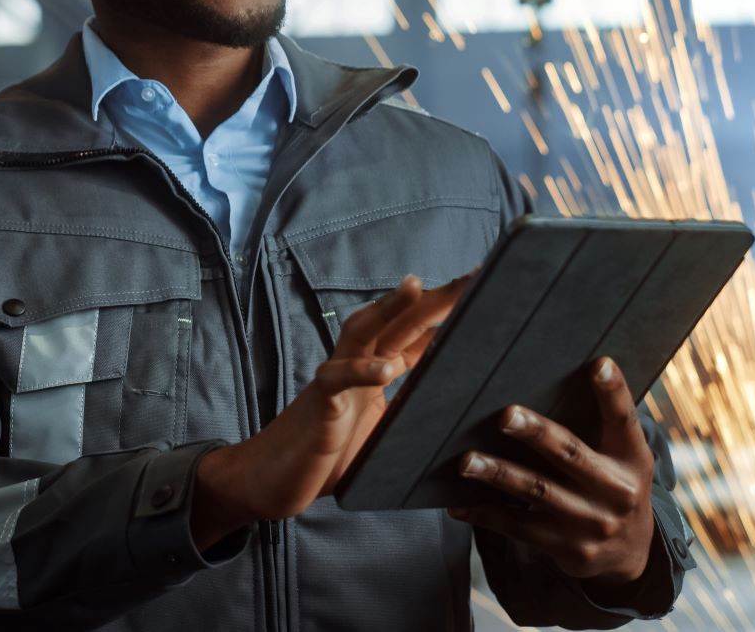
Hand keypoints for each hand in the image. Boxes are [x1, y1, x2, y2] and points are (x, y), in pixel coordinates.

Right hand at [192, 273, 469, 547]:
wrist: (271, 479)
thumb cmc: (327, 457)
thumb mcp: (383, 433)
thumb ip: (410, 412)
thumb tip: (455, 406)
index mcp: (377, 371)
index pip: (419, 333)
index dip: (449, 313)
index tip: (483, 289)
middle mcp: (358, 365)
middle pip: (399, 321)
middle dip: (435, 298)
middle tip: (474, 275)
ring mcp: (337, 380)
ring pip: (363, 332)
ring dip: (389, 308)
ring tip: (418, 287)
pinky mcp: (319, 403)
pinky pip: (337, 379)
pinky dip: (361, 371)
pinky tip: (387, 369)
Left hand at [446, 357, 658, 586]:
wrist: (630, 552)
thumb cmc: (615, 486)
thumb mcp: (624, 457)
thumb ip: (602, 425)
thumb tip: (556, 380)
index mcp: (631, 458)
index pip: (623, 420)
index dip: (613, 391)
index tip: (598, 364)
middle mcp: (616, 491)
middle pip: (570, 455)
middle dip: (536, 434)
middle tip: (505, 415)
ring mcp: (591, 522)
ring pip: (537, 492)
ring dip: (498, 475)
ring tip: (467, 461)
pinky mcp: (568, 549)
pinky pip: (520, 528)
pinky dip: (486, 514)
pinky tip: (460, 504)